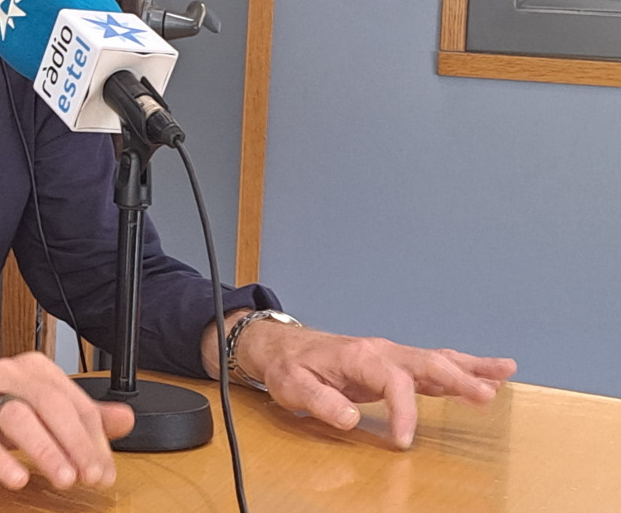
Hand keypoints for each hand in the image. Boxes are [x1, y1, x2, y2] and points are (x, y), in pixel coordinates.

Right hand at [0, 351, 133, 489]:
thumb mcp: (39, 407)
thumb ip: (81, 415)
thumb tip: (125, 419)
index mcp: (35, 369)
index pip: (75, 403)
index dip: (95, 441)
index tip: (104, 471)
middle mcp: (9, 374)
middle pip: (51, 405)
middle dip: (76, 443)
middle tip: (90, 475)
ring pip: (18, 416)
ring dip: (45, 450)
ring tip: (64, 478)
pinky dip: (0, 459)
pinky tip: (17, 478)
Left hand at [231, 321, 516, 448]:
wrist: (283, 347)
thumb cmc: (289, 366)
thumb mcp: (293, 386)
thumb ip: (320, 401)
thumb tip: (348, 417)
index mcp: (358, 356)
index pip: (392, 381)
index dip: (403, 411)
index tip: (404, 441)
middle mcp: (381, 352)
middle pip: (426, 362)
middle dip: (458, 378)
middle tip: (487, 396)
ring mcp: (391, 356)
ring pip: (437, 360)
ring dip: (470, 369)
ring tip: (505, 373)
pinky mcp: (395, 366)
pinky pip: (434, 366)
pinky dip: (463, 369)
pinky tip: (489, 375)